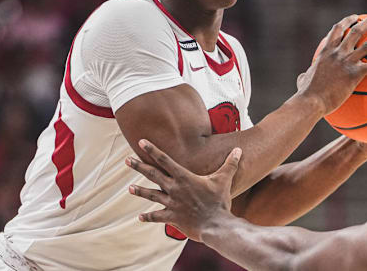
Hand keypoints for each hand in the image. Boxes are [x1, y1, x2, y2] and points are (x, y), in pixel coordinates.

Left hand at [126, 139, 241, 241]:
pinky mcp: (172, 217)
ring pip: (152, 195)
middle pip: (153, 175)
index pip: (165, 160)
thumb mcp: (224, 179)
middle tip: (127, 160)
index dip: (152, 150)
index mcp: (184, 177)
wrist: (215, 224)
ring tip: (130, 188)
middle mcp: (174, 189)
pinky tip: (140, 217)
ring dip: (141, 192)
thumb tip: (239, 150)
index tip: (141, 142)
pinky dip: (149, 217)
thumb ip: (230, 164)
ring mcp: (172, 203)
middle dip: (139, 166)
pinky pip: (157, 217)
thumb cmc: (219, 201)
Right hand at [296, 15, 366, 114]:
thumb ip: (304, 76)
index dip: (347, 21)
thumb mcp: (303, 81)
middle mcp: (337, 52)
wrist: (311, 101)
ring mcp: (346, 62)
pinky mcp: (354, 74)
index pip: (337, 30)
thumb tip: (302, 77)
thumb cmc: (306, 95)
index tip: (355, 17)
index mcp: (326, 52)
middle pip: (355, 30)